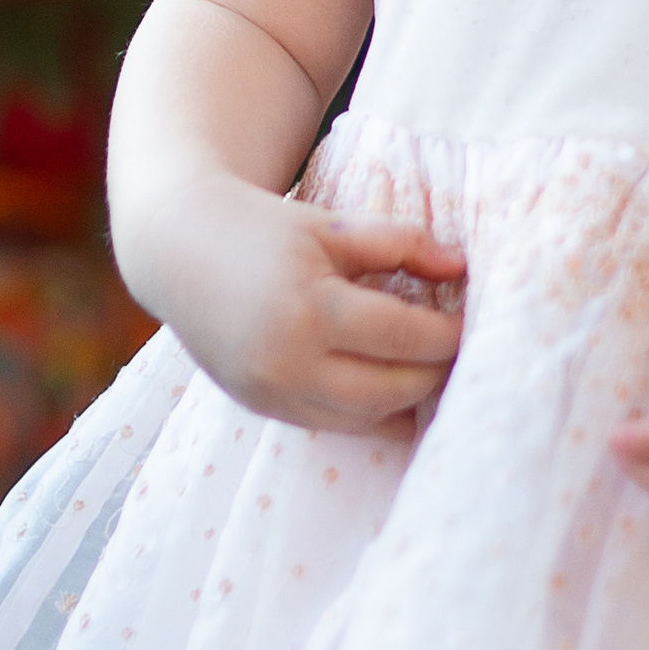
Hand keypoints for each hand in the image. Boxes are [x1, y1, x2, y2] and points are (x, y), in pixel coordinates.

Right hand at [178, 185, 465, 435]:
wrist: (178, 248)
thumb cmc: (262, 228)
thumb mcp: (332, 225)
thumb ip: (400, 243)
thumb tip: (459, 267)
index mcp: (309, 309)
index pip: (403, 338)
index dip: (446, 334)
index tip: (470, 322)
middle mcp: (288, 362)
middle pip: (392, 389)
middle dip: (434, 372)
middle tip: (459, 350)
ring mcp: (272, 393)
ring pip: (366, 417)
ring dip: (406, 399)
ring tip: (431, 369)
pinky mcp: (262, 406)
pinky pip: (333, 424)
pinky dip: (370, 412)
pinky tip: (393, 389)